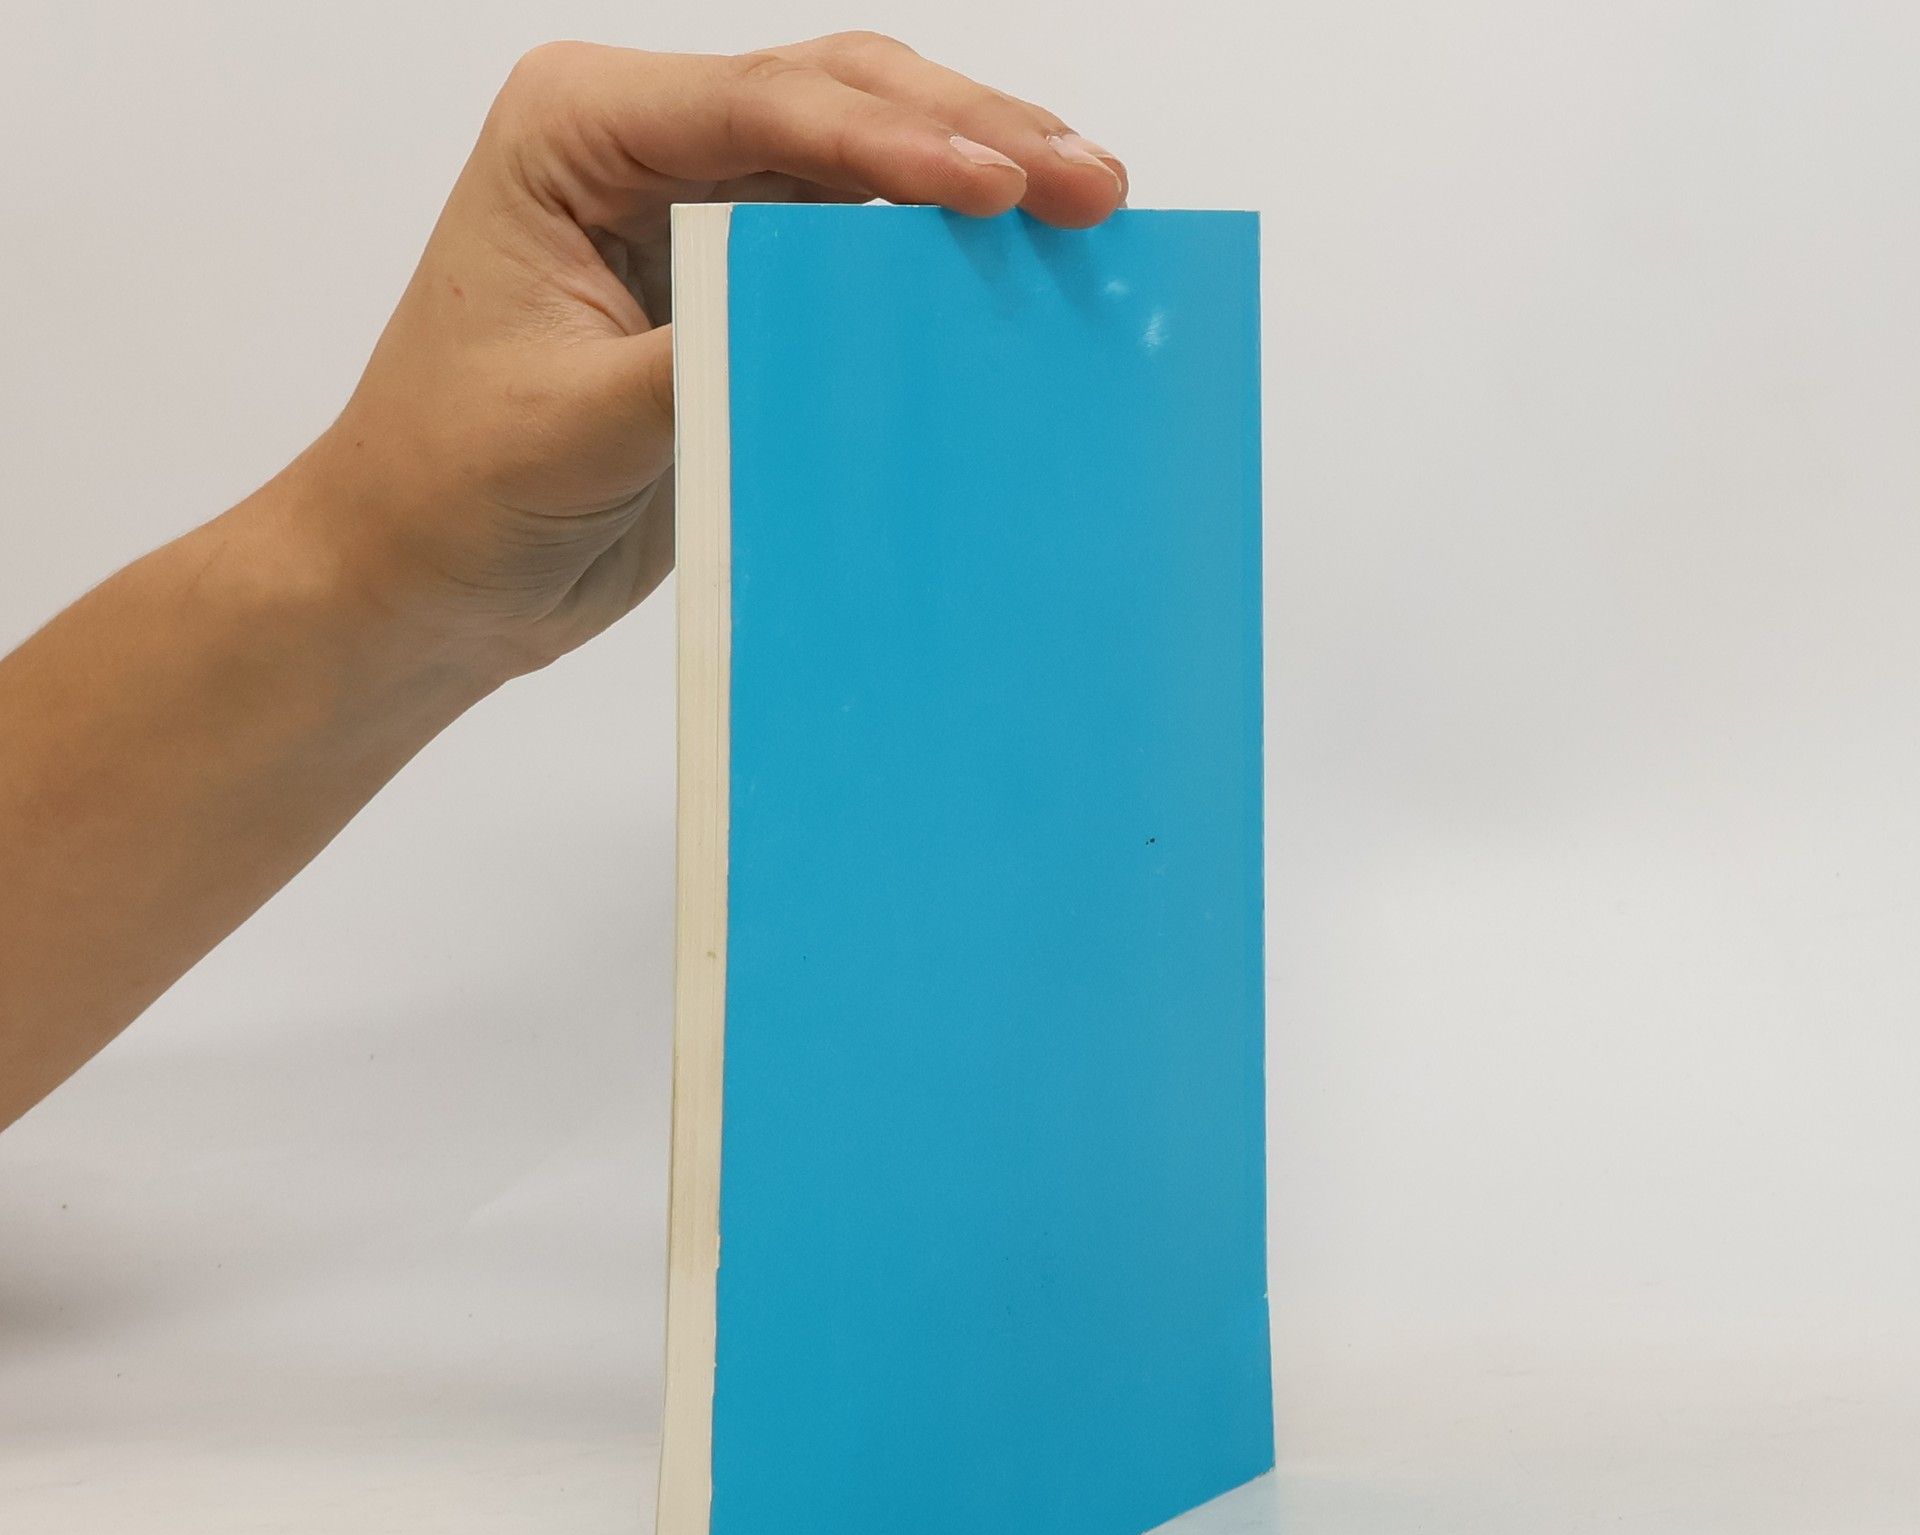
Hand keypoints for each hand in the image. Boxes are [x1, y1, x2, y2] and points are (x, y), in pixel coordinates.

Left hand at [289, 36, 1128, 688]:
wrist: (424, 575)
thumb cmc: (452, 486)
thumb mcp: (578, 422)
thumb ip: (708, 357)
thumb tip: (847, 323)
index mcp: (578, 132)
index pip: (764, 109)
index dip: (898, 145)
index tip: (1004, 187)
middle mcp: (644, 146)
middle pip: (837, 101)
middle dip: (969, 135)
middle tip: (1092, 181)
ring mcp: (697, 212)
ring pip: (863, 165)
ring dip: (973, 180)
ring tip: (1087, 205)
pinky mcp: (735, 292)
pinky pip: (853, 255)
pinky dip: (933, 260)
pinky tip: (1011, 270)